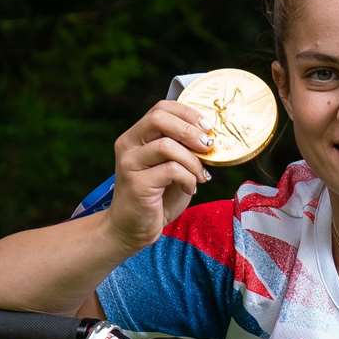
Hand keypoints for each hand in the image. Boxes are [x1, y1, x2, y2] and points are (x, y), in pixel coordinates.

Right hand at [108, 100, 217, 252]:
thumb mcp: (172, 168)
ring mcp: (130, 163)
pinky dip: (188, 178)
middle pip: (159, 118)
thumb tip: (210, 137)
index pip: (160, 108)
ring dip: (192, 160)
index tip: (208, 127)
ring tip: (201, 176)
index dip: (187, 113)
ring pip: (166, 145)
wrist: (133, 229)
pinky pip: (171, 170)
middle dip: (190, 130)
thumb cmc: (157, 199)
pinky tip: (190, 188)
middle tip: (208, 147)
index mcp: (136, 136)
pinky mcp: (137, 183)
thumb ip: (183, 150)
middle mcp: (128, 145)